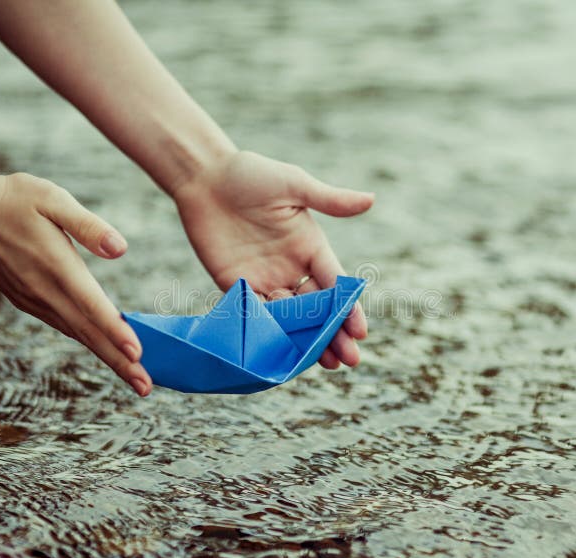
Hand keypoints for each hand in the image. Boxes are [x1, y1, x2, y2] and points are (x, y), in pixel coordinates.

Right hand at [0, 172, 152, 395]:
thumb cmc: (16, 198)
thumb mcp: (54, 199)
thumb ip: (88, 225)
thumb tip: (121, 249)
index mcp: (58, 268)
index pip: (92, 307)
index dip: (116, 332)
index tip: (138, 355)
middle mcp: (46, 292)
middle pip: (89, 333)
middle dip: (119, 362)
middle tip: (146, 387)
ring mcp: (35, 301)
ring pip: (78, 334)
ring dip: (107, 357)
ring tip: (134, 378)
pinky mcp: (28, 301)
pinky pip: (64, 326)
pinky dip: (88, 341)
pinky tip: (104, 349)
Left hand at [175, 151, 374, 368]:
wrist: (204, 177)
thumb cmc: (251, 175)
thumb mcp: (293, 185)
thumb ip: (329, 200)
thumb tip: (371, 200)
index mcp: (311, 246)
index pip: (336, 284)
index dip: (349, 308)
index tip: (361, 331)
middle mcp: (292, 267)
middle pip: (318, 309)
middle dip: (334, 334)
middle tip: (349, 360)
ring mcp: (266, 279)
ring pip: (291, 319)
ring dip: (306, 341)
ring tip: (323, 365)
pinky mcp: (237, 286)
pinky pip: (257, 315)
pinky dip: (270, 334)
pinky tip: (282, 353)